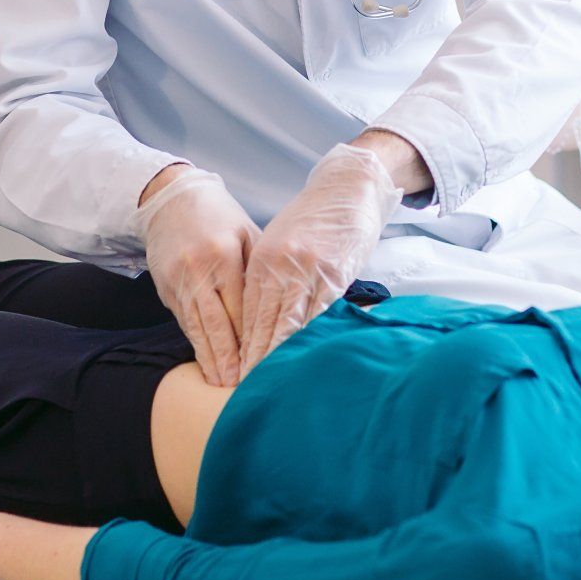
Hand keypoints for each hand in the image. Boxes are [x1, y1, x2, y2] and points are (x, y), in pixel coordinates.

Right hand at [133, 166, 260, 385]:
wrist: (171, 199)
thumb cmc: (219, 216)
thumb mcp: (247, 233)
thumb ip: (260, 269)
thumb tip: (284, 304)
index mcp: (224, 256)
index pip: (241, 308)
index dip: (253, 338)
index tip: (266, 362)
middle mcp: (199, 271)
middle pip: (217, 325)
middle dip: (230, 359)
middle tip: (241, 388)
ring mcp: (179, 282)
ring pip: (197, 329)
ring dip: (211, 359)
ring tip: (222, 385)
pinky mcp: (166, 289)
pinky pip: (184, 322)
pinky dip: (196, 344)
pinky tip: (206, 363)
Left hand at [237, 143, 401, 378]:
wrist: (346, 187)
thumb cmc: (313, 219)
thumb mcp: (280, 244)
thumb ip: (268, 278)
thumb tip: (259, 321)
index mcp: (261, 260)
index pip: (247, 313)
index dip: (241, 347)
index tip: (234, 375)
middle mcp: (279, 265)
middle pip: (263, 322)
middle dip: (254, 360)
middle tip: (245, 392)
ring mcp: (307, 269)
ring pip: (289, 322)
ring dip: (279, 356)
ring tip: (271, 386)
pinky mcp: (335, 272)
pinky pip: (321, 312)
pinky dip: (312, 338)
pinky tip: (307, 360)